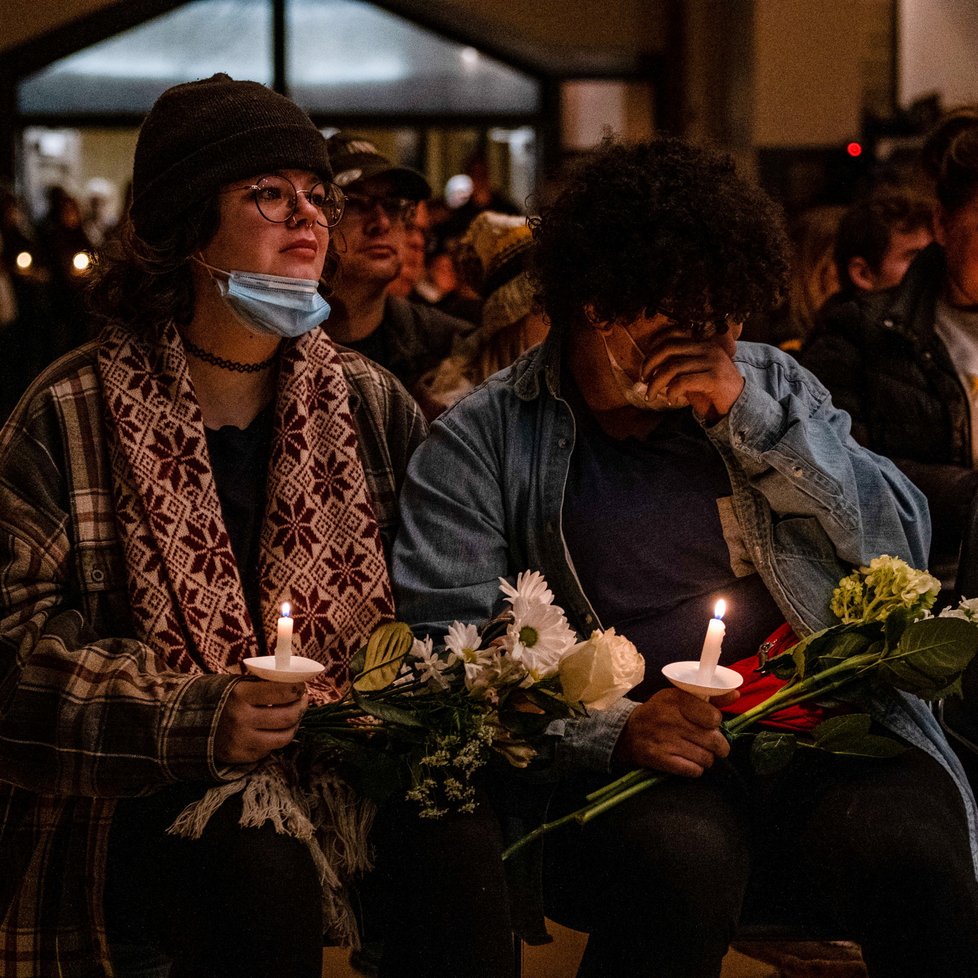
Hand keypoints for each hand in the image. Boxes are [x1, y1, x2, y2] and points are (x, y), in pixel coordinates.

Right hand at [214, 679, 308, 763]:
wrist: (182, 724)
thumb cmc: (216, 699)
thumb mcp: (235, 684)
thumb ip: (261, 685)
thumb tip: (293, 683)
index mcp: (240, 695)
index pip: (282, 691)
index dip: (298, 689)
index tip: (301, 687)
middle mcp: (241, 719)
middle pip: (287, 717)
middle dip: (301, 707)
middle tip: (302, 701)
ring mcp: (240, 741)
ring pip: (283, 738)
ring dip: (293, 726)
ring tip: (293, 717)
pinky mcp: (239, 757)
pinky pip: (268, 750)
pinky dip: (274, 740)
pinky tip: (273, 731)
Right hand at [613, 686, 738, 776]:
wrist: (628, 731)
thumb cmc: (659, 712)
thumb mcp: (679, 698)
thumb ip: (709, 697)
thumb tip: (736, 694)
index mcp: (676, 699)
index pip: (713, 717)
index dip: (715, 723)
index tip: (709, 724)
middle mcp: (670, 719)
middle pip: (714, 740)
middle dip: (719, 746)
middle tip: (714, 744)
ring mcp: (664, 740)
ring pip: (706, 758)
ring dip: (707, 758)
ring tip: (700, 753)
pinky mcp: (660, 759)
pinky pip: (693, 770)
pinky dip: (696, 769)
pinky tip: (689, 762)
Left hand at [641, 324, 744, 422]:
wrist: (738, 407)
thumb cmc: (711, 392)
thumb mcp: (692, 375)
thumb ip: (676, 368)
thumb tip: (649, 369)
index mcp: (703, 343)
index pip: (674, 333)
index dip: (655, 345)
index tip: (645, 363)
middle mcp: (708, 348)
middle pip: (669, 348)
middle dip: (650, 364)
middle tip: (643, 379)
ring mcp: (712, 362)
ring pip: (673, 367)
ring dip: (656, 383)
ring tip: (650, 395)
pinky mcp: (714, 378)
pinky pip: (683, 382)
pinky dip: (671, 392)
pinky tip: (671, 400)